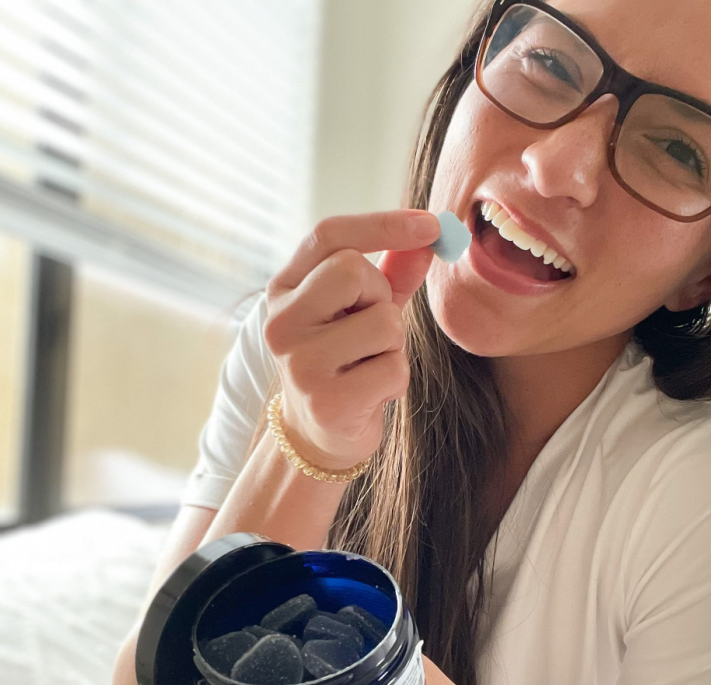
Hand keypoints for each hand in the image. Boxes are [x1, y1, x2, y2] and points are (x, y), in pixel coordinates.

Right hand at [263, 210, 439, 471]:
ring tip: (368, 363)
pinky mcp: (326, 402)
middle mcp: (280, 323)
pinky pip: (393, 368)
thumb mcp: (361, 310)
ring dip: (393, 344)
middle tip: (370, 326)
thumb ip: (392, 273)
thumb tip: (430, 237)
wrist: (318, 435)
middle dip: (380, 295)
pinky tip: (371, 392)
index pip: (328, 236)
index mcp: (283, 290)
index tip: (429, 224)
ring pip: (383, 323)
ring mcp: (299, 364)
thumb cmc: (344, 361)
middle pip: (353, 271)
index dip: (382, 224)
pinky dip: (395, 379)